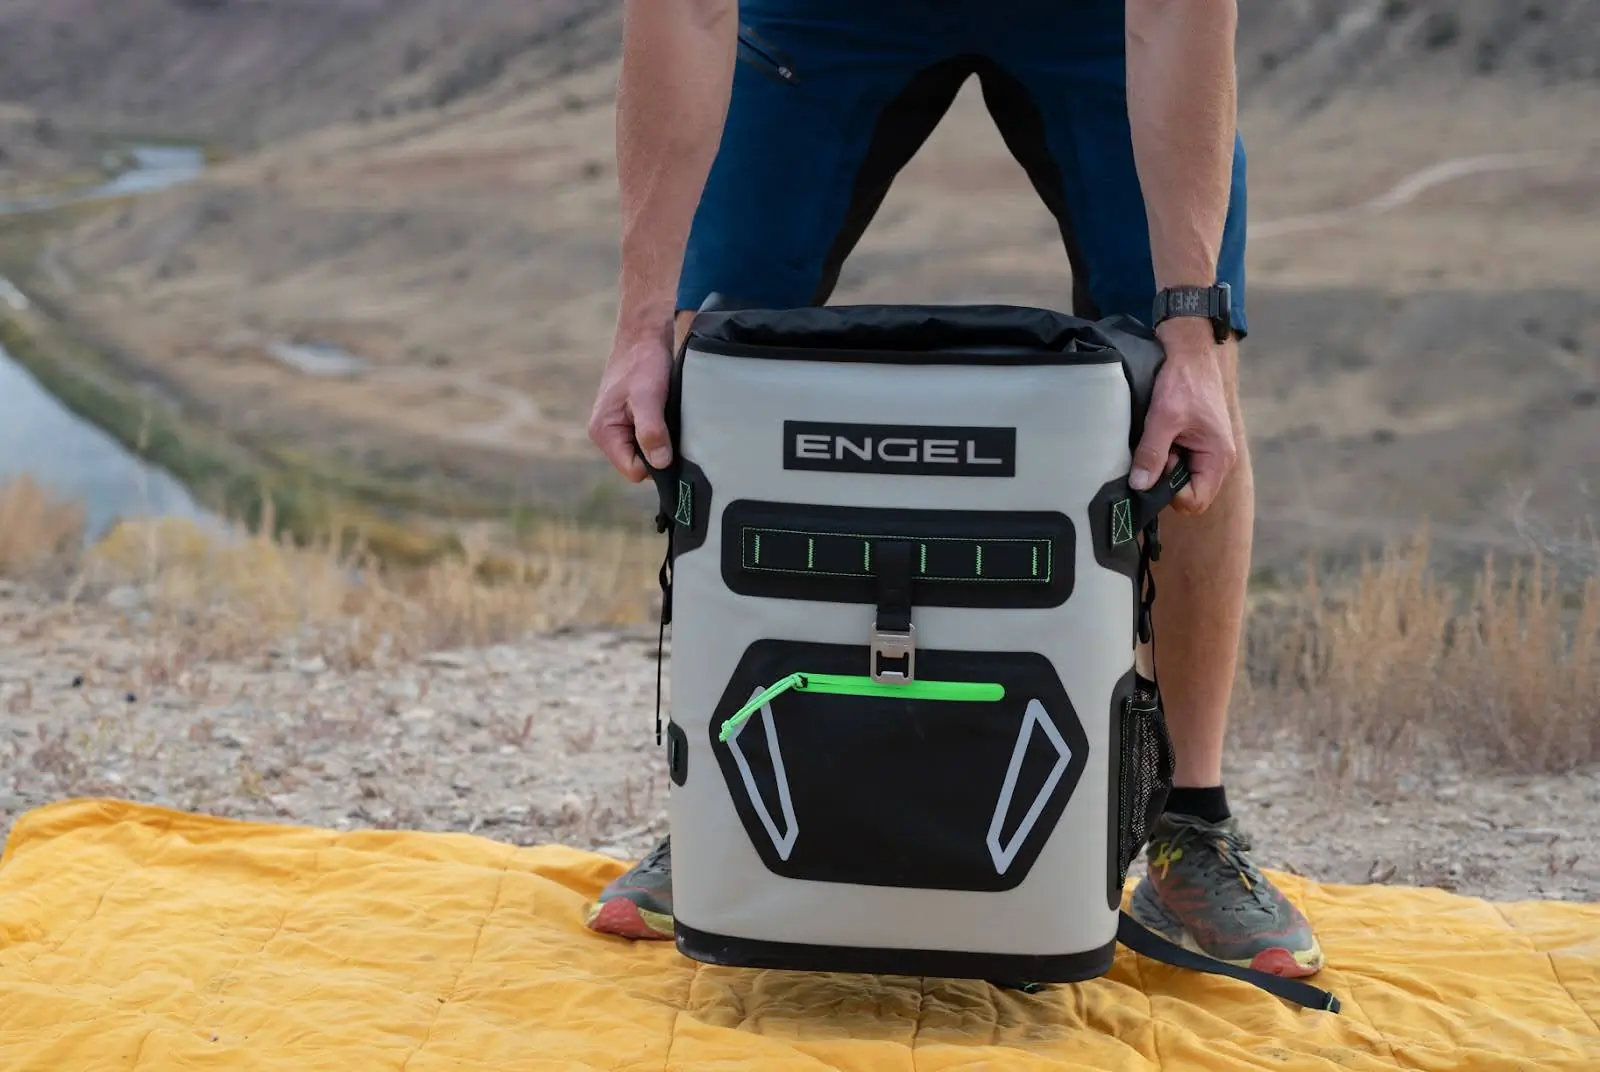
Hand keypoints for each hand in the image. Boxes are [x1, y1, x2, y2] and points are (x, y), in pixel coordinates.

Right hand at [587, 323, 673, 483]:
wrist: (643, 336)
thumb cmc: (643, 362)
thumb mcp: (649, 397)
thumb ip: (651, 430)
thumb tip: (660, 463)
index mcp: (604, 432)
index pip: (633, 471)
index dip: (655, 463)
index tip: (669, 442)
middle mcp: (606, 434)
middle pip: (639, 465)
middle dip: (657, 452)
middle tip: (670, 426)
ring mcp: (617, 429)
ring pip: (645, 453)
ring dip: (660, 441)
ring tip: (668, 417)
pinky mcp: (629, 422)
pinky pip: (647, 440)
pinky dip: (660, 432)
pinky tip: (666, 415)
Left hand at [1130, 319, 1236, 514]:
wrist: (1189, 352)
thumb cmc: (1184, 380)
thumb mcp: (1163, 417)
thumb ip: (1152, 453)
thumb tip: (1139, 485)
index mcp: (1218, 458)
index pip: (1195, 501)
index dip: (1170, 494)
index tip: (1156, 470)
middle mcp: (1216, 459)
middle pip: (1186, 491)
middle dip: (1165, 478)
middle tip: (1156, 450)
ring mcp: (1204, 451)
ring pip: (1178, 477)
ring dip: (1162, 464)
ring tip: (1157, 438)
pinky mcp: (1193, 443)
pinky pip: (1175, 461)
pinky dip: (1163, 453)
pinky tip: (1158, 434)